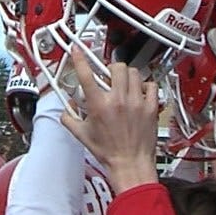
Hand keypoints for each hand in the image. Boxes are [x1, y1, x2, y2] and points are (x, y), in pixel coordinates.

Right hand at [60, 47, 158, 192]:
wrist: (130, 164)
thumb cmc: (109, 152)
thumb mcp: (82, 135)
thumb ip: (69, 119)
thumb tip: (65, 110)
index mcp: (99, 105)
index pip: (86, 75)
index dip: (80, 59)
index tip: (78, 50)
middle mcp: (118, 100)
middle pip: (116, 67)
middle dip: (111, 68)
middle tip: (109, 75)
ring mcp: (136, 102)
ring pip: (134, 73)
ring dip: (127, 75)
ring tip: (124, 84)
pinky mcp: (150, 107)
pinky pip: (151, 85)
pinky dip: (145, 85)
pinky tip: (140, 92)